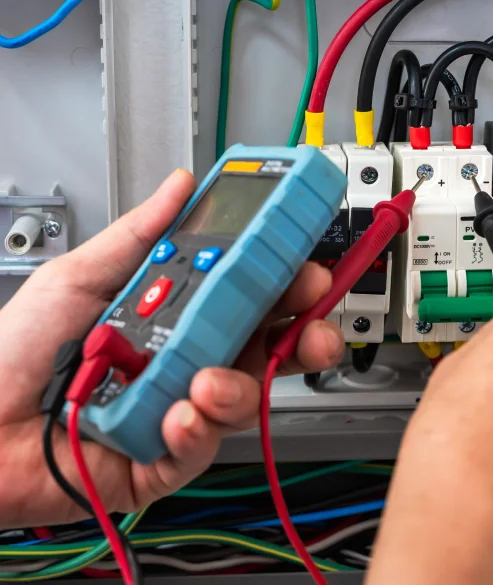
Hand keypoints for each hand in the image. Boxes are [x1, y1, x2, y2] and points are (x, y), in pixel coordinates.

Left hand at [0, 169, 343, 527]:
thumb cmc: (20, 348)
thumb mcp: (82, 276)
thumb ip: (140, 234)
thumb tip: (181, 187)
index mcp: (178, 312)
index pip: (250, 293)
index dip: (285, 280)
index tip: (306, 264)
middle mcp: (188, 358)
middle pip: (268, 347)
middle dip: (304, 336)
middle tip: (310, 325)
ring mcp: (179, 407)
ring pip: (243, 398)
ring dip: (235, 387)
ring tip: (202, 380)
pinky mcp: (163, 456)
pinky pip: (200, 445)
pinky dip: (194, 429)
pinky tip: (174, 415)